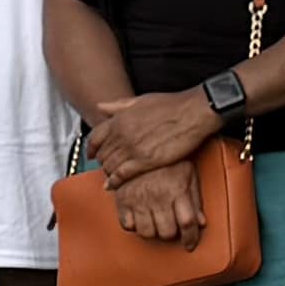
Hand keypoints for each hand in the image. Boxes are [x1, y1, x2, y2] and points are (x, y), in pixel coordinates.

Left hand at [84, 88, 216, 182]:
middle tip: (106, 166)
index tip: (92, 154)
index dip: (91, 148)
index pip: (95, 137)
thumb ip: (118, 106)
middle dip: (102, 161)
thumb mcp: (140, 100)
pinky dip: (114, 181)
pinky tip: (112, 185)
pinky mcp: (145, 161)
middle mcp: (122, 134)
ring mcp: (132, 149)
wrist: (192, 113)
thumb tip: (100, 107)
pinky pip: (122, 175)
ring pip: (109, 166)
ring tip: (113, 175)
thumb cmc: (171, 105)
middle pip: (102, 154)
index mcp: (120, 119)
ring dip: (109, 172)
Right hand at [108, 155, 212, 251]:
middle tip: (171, 227)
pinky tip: (139, 217)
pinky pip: (127, 225)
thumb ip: (195, 198)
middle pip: (167, 232)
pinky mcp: (122, 199)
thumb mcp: (188, 173)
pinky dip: (134, 225)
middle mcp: (158, 197)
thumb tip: (202, 222)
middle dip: (172, 233)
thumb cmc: (167, 159)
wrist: (138, 142)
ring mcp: (138, 199)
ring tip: (155, 223)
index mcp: (177, 189)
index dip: (191, 238)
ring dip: (153, 231)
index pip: (187, 223)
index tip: (190, 244)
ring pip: (147, 232)